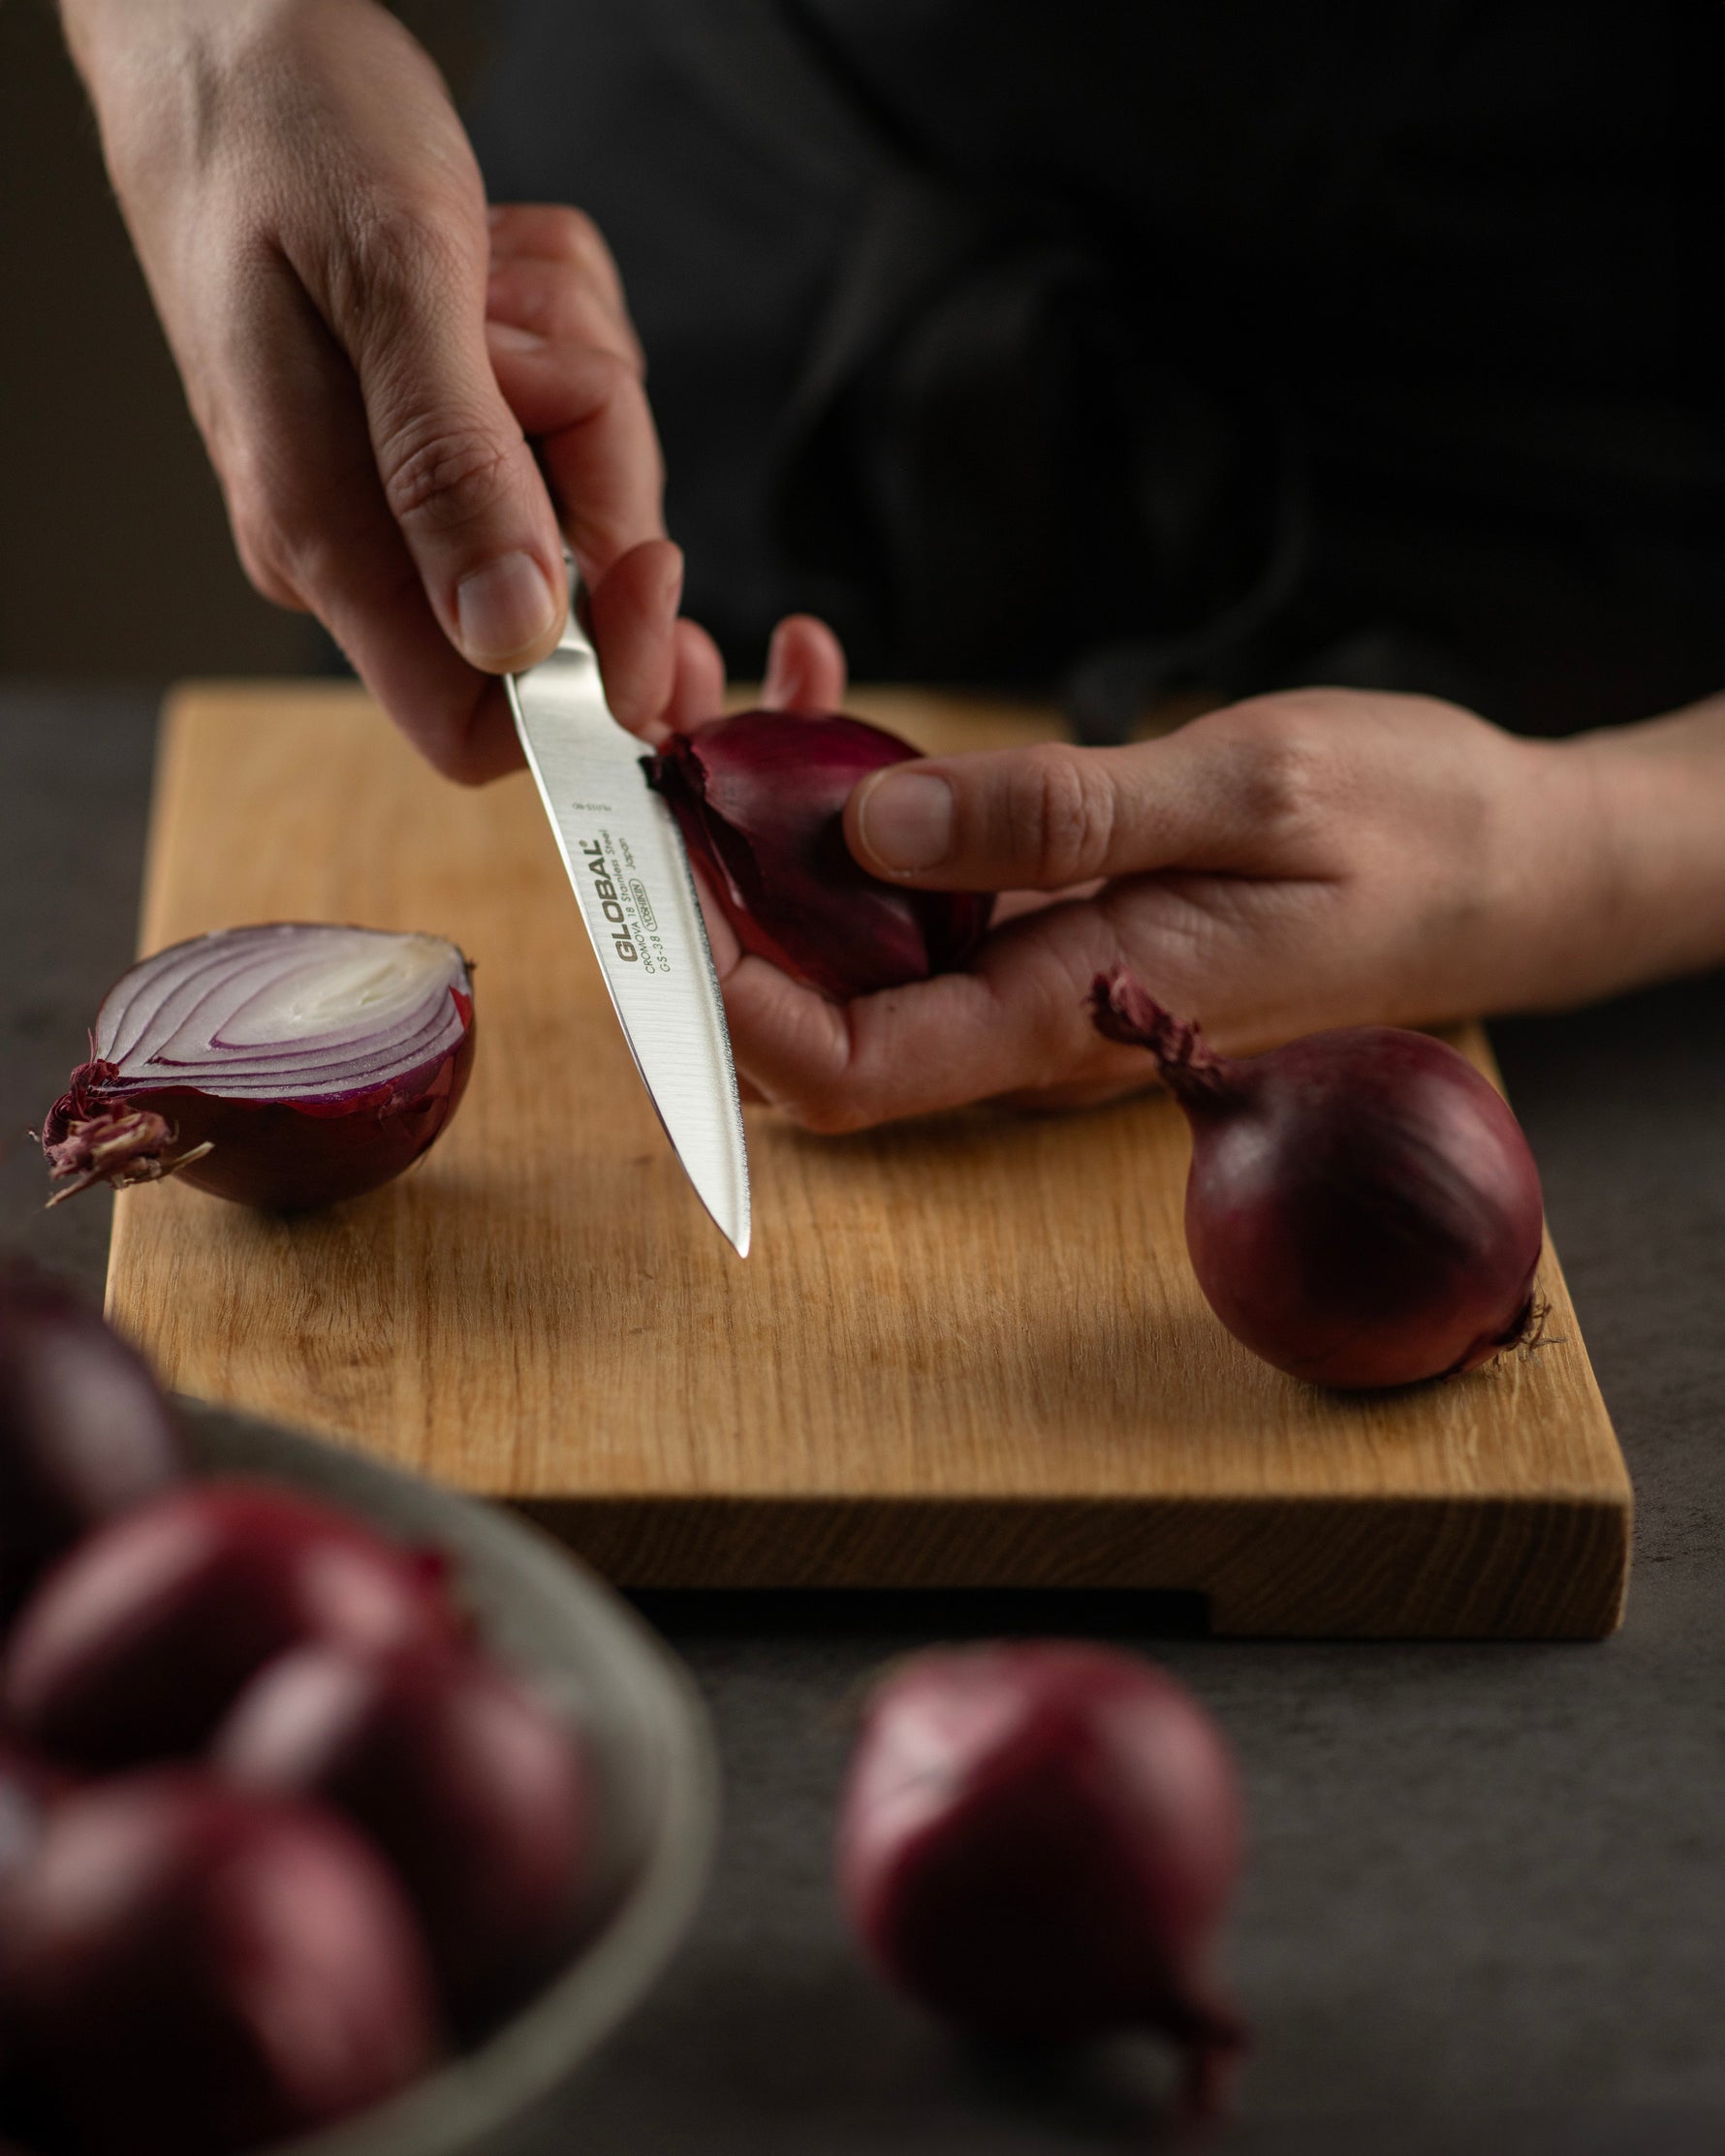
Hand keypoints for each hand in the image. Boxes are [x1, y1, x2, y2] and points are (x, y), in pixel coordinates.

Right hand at [62, 0, 684, 778]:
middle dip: (592, 463)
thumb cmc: (281, 128)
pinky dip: (561, 332)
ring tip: (483, 274)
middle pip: (563, 600)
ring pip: (579, 494)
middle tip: (523, 340)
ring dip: (574, 372)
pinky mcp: (442, 430)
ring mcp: (403, 487)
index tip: (649, 577)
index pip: (474, 731)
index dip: (590, 690)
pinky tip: (489, 262)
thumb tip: (512, 635)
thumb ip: (452, 467)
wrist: (228, 30)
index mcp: (326, 540)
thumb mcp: (392, 279)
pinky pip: (567, 418)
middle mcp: (363, 541)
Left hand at [698, 684, 1627, 1128]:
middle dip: (708, 892)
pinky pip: (908, 881)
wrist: (1504, 861)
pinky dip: (846, 790)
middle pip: (808, 1007)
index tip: (664, 877)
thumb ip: (1062, 818)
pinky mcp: (1046, 917)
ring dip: (762, 823)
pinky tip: (833, 686)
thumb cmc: (1407, 829)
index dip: (726, 1004)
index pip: (846, 1069)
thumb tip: (873, 835)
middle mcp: (1029, 1016)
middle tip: (659, 736)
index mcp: (1072, 1012)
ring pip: (842, 936)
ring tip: (739, 676)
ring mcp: (1032, 970)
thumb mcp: (1249, 792)